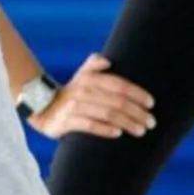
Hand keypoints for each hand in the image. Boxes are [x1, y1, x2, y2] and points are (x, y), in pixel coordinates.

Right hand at [30, 53, 157, 139]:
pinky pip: (90, 126)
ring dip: (128, 123)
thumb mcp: (81, 76)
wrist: (42, 108)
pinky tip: (118, 133)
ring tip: (141, 130)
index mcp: (89, 78)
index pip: (119, 85)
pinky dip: (106, 129)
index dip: (138, 94)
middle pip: (117, 102)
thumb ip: (94, 64)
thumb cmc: (71, 93)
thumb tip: (108, 61)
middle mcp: (83, 91)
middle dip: (138, 112)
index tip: (151, 104)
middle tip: (151, 122)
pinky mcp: (66, 122)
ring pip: (108, 114)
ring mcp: (74, 107)